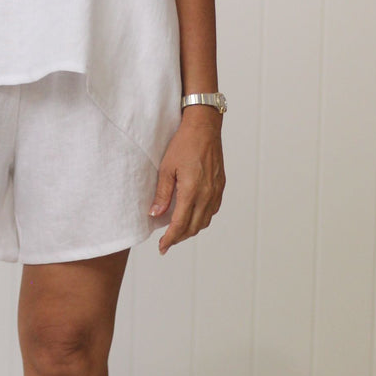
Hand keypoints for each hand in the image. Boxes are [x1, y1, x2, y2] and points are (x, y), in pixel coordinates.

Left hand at [149, 111, 224, 254]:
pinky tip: (192, 215)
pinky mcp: (220, 186)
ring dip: (191, 230)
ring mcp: (216, 191)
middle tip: (166, 242)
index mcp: (192, 191)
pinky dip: (202, 218)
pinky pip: (212, 210)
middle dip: (179, 238)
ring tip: (177, 232)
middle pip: (193, 227)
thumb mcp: (166, 168)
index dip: (170, 239)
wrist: (204, 128)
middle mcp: (207, 194)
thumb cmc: (183, 144)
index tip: (162, 247)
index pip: (180, 225)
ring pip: (204, 221)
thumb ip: (162, 194)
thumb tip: (155, 214)